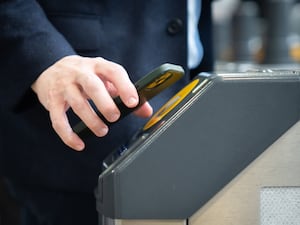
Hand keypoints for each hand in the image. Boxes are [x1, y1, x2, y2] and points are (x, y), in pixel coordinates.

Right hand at [31, 55, 152, 150]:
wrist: (51, 70)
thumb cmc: (85, 76)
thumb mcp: (105, 79)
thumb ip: (125, 93)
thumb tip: (146, 111)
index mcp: (97, 66)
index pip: (113, 71)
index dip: (125, 87)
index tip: (133, 103)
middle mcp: (80, 73)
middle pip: (92, 86)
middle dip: (105, 104)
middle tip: (115, 117)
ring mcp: (64, 86)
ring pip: (76, 103)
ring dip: (91, 120)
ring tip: (102, 131)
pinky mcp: (52, 100)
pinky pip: (57, 119)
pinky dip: (68, 134)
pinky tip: (78, 144)